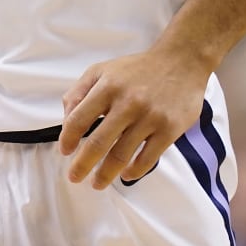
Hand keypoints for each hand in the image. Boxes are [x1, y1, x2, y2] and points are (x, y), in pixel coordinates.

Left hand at [59, 46, 209, 188]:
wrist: (181, 62)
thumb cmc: (137, 70)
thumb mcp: (102, 71)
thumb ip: (79, 92)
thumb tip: (66, 120)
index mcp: (107, 87)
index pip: (78, 119)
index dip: (67, 139)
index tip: (65, 152)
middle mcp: (128, 102)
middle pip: (98, 143)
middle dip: (82, 165)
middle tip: (74, 177)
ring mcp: (150, 117)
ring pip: (121, 155)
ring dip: (105, 174)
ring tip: (97, 183)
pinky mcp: (169, 129)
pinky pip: (148, 159)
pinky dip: (134, 171)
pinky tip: (126, 175)